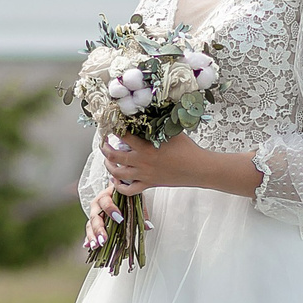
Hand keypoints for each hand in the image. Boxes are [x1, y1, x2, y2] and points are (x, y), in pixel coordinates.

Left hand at [100, 132, 262, 197]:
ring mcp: (144, 175)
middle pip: (114, 156)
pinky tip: (116, 180)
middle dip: (105, 148)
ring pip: (117, 174)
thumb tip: (150, 112)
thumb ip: (158, 124)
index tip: (110, 126)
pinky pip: (128, 190)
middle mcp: (141, 162)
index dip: (113, 130)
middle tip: (104, 143)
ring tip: (107, 160)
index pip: (123, 136)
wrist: (198, 168)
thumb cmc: (187, 148)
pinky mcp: (149, 185)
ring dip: (108, 166)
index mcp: (146, 147)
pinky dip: (119, 186)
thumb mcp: (172, 132)